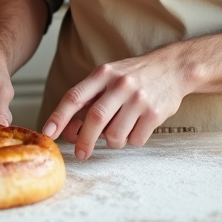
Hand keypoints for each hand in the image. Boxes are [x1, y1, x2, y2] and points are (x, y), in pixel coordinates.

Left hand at [42, 45, 189, 159]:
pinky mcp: (155, 113)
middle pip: (95, 119)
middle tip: (80, 154)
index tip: (48, 133)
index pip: (75, 96)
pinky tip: (136, 127)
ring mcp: (139, 98)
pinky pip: (135, 139)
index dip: (59, 116)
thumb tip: (69, 129)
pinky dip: (132, 140)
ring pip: (116, 135)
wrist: (173, 67)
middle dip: (84, 141)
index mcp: (103, 74)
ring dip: (113, 141)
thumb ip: (89, 98)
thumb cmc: (134, 75)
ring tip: (118, 131)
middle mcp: (120, 84)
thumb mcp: (109, 76)